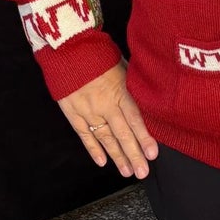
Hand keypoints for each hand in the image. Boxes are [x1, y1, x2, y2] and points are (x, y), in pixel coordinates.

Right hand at [58, 61, 158, 178]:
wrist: (67, 48)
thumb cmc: (98, 53)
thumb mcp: (123, 65)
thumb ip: (134, 84)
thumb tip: (149, 97)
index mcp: (119, 91)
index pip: (135, 119)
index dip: (144, 138)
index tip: (153, 154)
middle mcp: (104, 104)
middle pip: (122, 134)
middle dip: (134, 155)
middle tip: (143, 172)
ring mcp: (87, 110)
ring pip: (105, 138)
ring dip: (117, 156)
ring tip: (128, 171)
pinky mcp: (72, 112)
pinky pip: (85, 135)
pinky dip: (93, 149)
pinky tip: (103, 161)